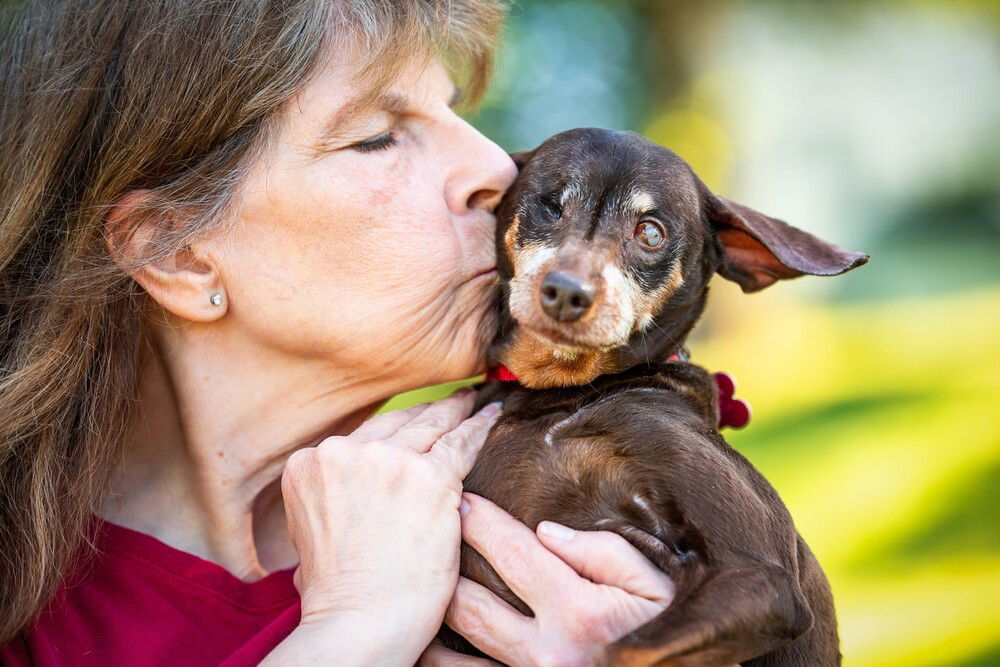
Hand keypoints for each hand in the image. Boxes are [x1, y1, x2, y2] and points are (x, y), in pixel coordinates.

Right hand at [277, 388, 501, 663]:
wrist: (360, 623)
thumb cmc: (340, 597)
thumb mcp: (311, 536)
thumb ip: (332, 500)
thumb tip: (355, 498)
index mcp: (309, 464)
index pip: (362, 438)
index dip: (393, 430)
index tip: (413, 422)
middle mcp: (344, 452)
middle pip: (397, 424)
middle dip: (426, 413)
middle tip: (452, 401)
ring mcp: (388, 460)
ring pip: (432, 424)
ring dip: (456, 412)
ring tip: (475, 402)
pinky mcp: (430, 475)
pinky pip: (461, 444)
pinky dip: (479, 428)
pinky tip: (491, 417)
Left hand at [441, 493, 675, 665]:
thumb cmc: (669, 623)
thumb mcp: (654, 582)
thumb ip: (604, 554)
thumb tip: (547, 534)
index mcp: (582, 614)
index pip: (516, 556)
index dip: (483, 523)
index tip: (461, 499)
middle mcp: (549, 653)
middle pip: (473, 604)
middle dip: (446, 563)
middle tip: (427, 531)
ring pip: (464, 645)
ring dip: (439, 609)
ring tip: (421, 577)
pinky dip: (443, 658)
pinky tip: (429, 635)